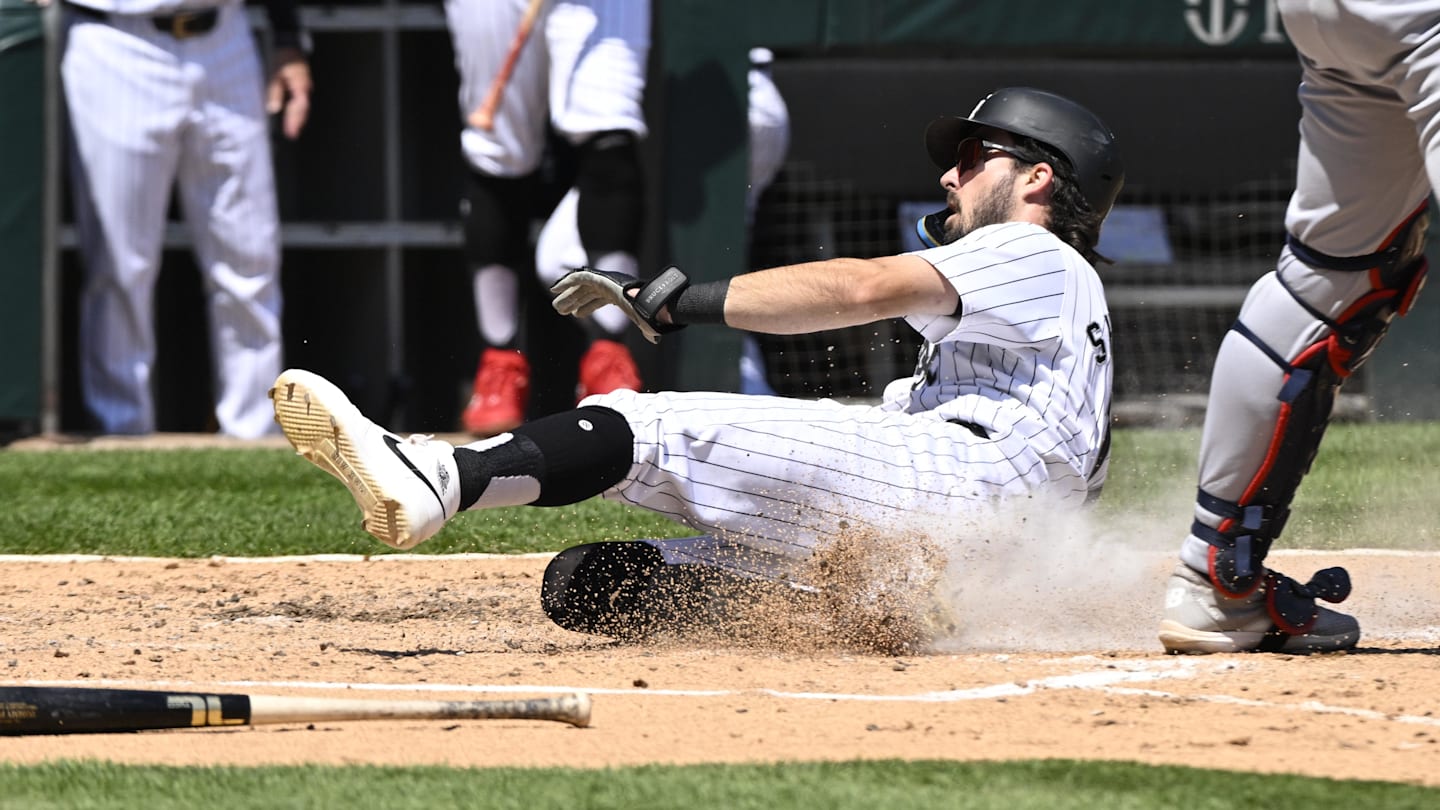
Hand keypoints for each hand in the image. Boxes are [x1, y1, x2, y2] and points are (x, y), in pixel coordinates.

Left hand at [268, 48, 311, 139]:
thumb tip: (273, 109)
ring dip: (299, 118)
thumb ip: (274, 92)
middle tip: (292, 135)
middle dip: (297, 123)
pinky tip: (295, 115)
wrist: (288, 44)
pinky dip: (299, 110)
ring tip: (293, 130)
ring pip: (305, 106)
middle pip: (304, 110)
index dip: (294, 121)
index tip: (290, 132)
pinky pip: (303, 100)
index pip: (299, 108)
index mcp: (300, 86)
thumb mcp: (274, 75)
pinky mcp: (303, 85)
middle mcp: (306, 88)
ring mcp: (306, 86)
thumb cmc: (281, 59)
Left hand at [550, 266, 689, 343]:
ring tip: (557, 307)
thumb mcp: (644, 321)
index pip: (601, 299)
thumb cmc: (649, 311)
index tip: (577, 314)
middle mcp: (610, 286)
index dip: (588, 306)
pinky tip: (554, 289)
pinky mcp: (599, 277)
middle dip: (575, 301)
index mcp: (620, 295)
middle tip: (561, 310)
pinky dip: (565, 282)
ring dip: (568, 296)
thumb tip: (654, 340)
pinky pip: (578, 278)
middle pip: (588, 293)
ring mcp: (604, 280)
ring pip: (581, 287)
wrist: (650, 301)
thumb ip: (646, 329)